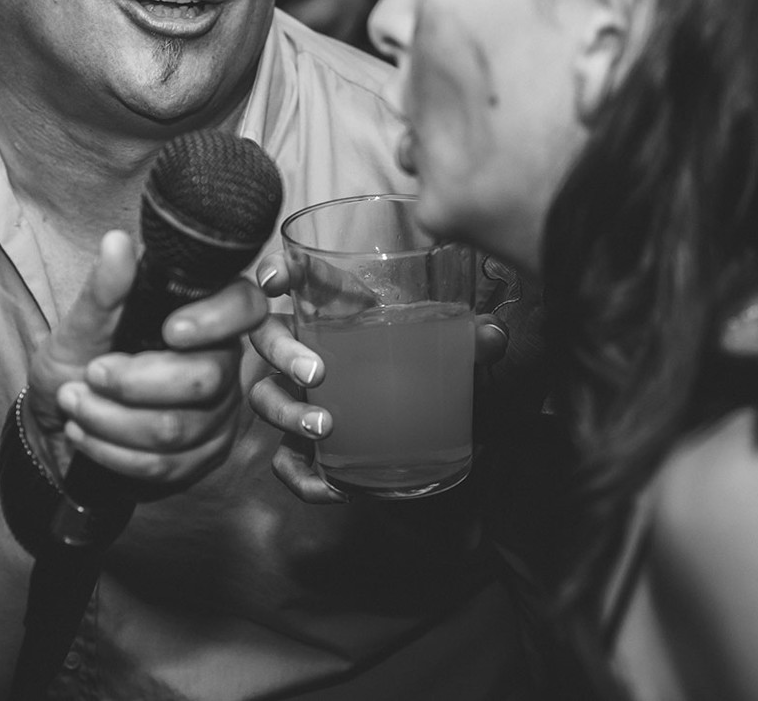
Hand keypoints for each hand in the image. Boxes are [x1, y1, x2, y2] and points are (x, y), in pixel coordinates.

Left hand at [25, 230, 266, 489]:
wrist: (57, 422)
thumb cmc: (76, 362)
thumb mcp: (80, 325)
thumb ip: (103, 291)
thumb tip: (117, 243)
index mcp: (204, 314)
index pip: (245, 306)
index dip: (217, 319)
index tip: (170, 331)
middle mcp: (223, 362)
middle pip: (204, 378)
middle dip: (133, 383)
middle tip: (89, 374)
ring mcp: (218, 414)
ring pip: (178, 428)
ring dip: (111, 420)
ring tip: (74, 403)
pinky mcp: (202, 457)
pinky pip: (166, 465)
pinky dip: (113, 452)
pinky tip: (85, 433)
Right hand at [245, 251, 510, 503]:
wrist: (428, 434)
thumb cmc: (422, 369)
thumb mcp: (446, 350)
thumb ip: (468, 339)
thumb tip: (492, 336)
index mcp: (333, 308)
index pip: (293, 277)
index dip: (273, 272)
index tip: (274, 283)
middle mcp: (305, 346)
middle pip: (267, 337)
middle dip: (283, 353)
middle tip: (318, 374)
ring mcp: (298, 395)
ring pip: (265, 396)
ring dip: (287, 411)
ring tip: (324, 427)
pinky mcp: (304, 444)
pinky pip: (286, 461)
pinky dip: (302, 475)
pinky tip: (332, 485)